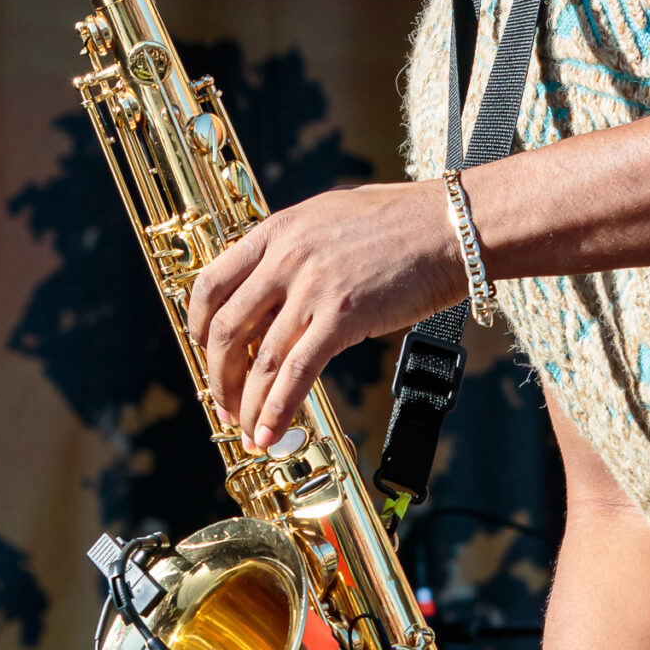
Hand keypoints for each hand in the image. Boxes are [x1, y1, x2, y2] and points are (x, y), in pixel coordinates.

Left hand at [187, 182, 464, 449]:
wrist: (451, 227)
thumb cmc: (404, 220)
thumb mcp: (330, 217)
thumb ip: (296, 249)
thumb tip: (277, 288)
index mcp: (276, 231)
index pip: (211, 283)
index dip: (198, 326)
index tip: (204, 351)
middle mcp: (285, 258)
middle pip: (225, 329)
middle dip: (219, 377)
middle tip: (225, 404)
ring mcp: (311, 288)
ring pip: (258, 360)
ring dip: (247, 403)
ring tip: (247, 430)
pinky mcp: (342, 317)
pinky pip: (297, 374)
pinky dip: (278, 410)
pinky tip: (270, 432)